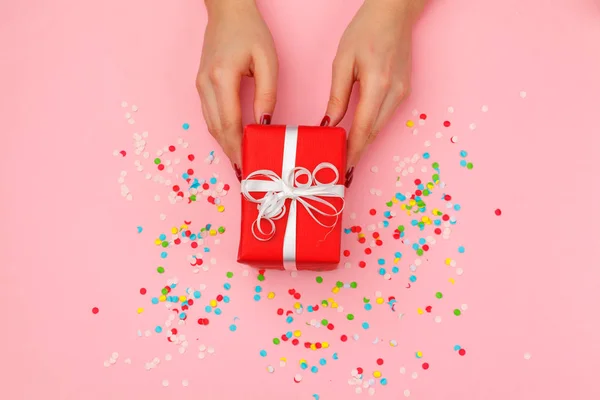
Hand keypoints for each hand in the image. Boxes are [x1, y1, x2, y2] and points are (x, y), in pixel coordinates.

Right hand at [197, 0, 277, 177]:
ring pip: (211, 125)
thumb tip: (265, 125)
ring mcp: (200, 85)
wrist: (227, 11)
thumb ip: (267, 94)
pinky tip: (232, 141)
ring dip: (225, 145)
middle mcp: (205, 84)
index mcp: (222, 78)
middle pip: (217, 129)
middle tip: (246, 172)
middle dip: (231, 153)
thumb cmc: (249, 31)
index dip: (238, 148)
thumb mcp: (267, 61)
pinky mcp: (201, 85)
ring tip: (241, 161)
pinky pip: (210, 116)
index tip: (247, 165)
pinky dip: (221, 132)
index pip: (230, 123)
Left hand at [321, 0, 425, 184]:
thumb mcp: (343, 62)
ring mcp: (402, 93)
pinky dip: (370, 129)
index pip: (363, 128)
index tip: (342, 167)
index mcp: (378, 84)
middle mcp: (394, 93)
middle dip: (357, 153)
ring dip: (363, 143)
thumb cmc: (366, 31)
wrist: (394, 14)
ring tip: (345, 157)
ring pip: (379, 127)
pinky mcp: (403, 92)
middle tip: (340, 170)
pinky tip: (358, 136)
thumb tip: (330, 123)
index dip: (352, 150)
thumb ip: (337, 96)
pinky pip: (384, 117)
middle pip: (373, 132)